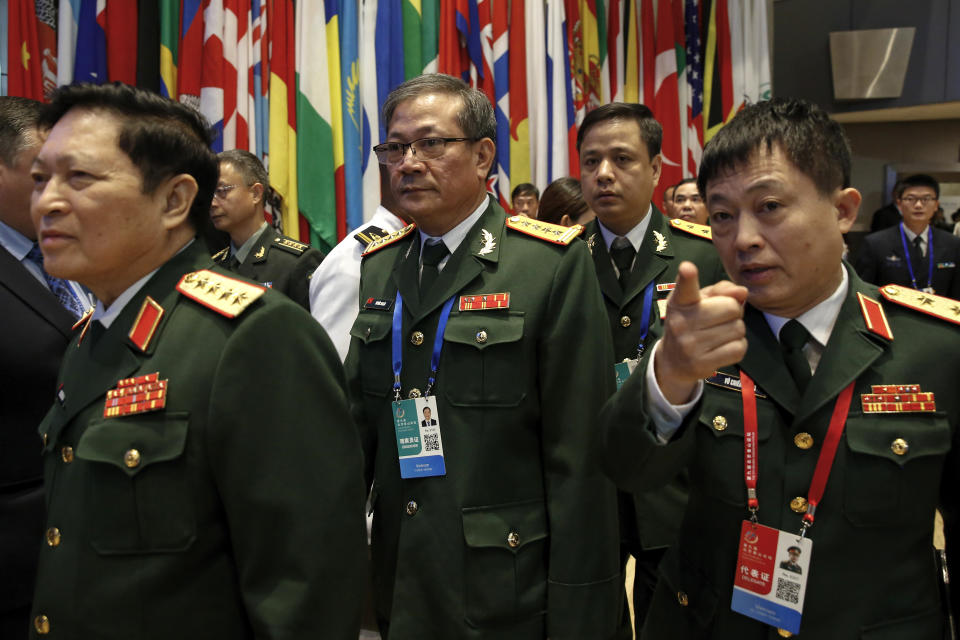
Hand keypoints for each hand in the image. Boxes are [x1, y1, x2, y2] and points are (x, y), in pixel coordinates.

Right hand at [654, 261, 748, 403]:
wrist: (674, 361)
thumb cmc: (693, 323)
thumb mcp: (701, 301)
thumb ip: (722, 290)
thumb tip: (743, 292)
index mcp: (680, 302)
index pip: (685, 287)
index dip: (687, 277)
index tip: (687, 268)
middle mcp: (681, 322)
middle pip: (732, 307)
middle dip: (733, 312)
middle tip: (720, 319)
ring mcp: (690, 345)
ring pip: (738, 329)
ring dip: (735, 330)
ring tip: (719, 334)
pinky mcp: (701, 364)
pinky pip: (739, 348)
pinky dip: (737, 346)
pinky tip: (722, 347)